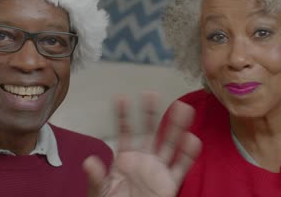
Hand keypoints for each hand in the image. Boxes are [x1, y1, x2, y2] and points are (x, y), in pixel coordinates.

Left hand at [83, 93, 200, 196]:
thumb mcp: (101, 192)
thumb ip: (96, 177)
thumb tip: (88, 161)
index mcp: (125, 158)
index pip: (124, 132)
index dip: (123, 116)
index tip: (121, 98)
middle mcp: (143, 159)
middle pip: (149, 132)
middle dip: (150, 113)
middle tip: (152, 93)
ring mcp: (158, 170)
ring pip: (169, 144)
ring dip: (176, 127)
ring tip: (183, 108)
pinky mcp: (170, 183)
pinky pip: (181, 166)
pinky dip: (188, 154)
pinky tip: (192, 139)